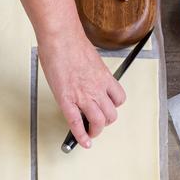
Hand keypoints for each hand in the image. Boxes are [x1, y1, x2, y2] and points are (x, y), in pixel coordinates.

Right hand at [38, 29, 125, 148]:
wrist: (60, 38)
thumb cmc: (71, 42)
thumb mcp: (90, 58)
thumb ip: (91, 71)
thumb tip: (86, 75)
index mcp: (104, 78)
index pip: (118, 99)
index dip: (114, 106)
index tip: (107, 108)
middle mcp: (97, 89)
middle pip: (111, 114)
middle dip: (105, 121)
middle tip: (98, 123)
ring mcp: (83, 96)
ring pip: (98, 122)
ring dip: (96, 131)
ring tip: (91, 134)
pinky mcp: (67, 100)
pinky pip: (76, 123)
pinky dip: (80, 136)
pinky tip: (82, 142)